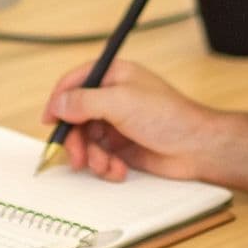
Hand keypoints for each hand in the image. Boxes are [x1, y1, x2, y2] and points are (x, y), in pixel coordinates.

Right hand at [41, 58, 247, 199]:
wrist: (198, 148)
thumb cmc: (168, 117)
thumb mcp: (120, 102)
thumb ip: (83, 101)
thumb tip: (57, 103)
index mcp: (114, 76)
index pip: (75, 82)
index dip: (58, 101)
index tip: (49, 122)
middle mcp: (114, 98)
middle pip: (76, 117)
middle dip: (75, 139)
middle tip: (76, 157)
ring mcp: (118, 123)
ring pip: (87, 140)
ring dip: (92, 157)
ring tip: (106, 166)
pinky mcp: (124, 146)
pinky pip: (101, 156)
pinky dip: (106, 166)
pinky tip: (119, 170)